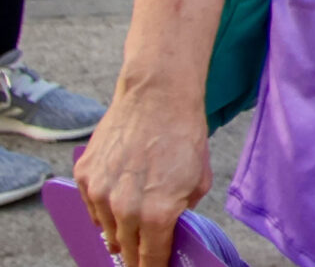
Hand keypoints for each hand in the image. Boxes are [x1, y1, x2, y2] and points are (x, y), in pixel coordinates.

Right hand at [75, 84, 213, 266]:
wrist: (157, 97)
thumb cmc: (184, 135)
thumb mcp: (198, 181)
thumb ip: (182, 213)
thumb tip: (169, 229)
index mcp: (156, 214)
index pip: (150, 259)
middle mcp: (123, 209)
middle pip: (125, 249)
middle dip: (135, 254)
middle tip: (143, 254)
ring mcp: (99, 193)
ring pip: (106, 230)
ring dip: (119, 230)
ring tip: (132, 224)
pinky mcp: (84, 177)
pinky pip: (91, 207)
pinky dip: (103, 208)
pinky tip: (117, 199)